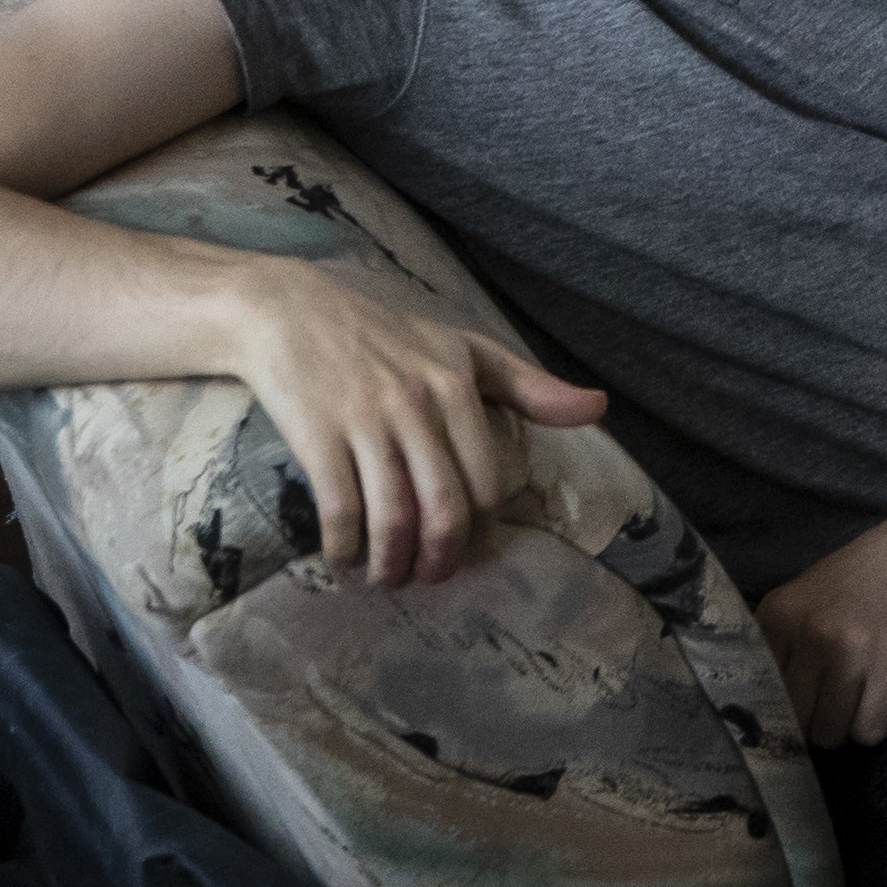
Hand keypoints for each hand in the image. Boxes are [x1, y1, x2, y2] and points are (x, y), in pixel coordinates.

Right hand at [231, 262, 606, 584]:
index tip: (465, 546)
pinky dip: (344, 547)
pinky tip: (344, 555)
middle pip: (443, 509)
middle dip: (440, 559)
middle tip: (429, 577)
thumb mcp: (462, 348)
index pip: (486, 480)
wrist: (288, 309)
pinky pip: (339, 511)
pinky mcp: (317, 435)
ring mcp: (364, 421)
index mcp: (456, 385)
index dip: (479, 529)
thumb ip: (527, 385)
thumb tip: (598, 408)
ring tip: (387, 577)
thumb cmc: (382, 333)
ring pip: (392, 517)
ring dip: (391, 564)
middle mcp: (415, 404)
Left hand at [753, 484, 886, 751]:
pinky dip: (876, 723)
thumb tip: (766, 704)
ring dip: (846, 723)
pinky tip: (885, 694)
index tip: (799, 705)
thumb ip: (785, 640)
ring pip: (830, 733)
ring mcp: (851, 651)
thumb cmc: (872, 570)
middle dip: (814, 718)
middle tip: (835, 701)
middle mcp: (810, 633)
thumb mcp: (812, 592)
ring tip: (863, 694)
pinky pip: (868, 731)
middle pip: (795, 719)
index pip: (761, 692)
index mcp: (781, 613)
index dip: (782, 705)